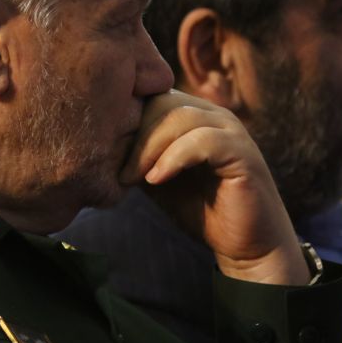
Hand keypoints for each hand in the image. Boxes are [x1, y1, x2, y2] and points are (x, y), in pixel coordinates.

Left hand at [119, 90, 309, 284]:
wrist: (244, 245)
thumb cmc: (200, 210)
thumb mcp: (157, 178)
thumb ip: (137, 156)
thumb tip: (97, 143)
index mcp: (194, 115)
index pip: (153, 97)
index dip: (127, 121)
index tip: (107, 154)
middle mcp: (214, 115)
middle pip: (163, 102)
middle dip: (135, 134)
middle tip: (120, 171)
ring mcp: (231, 131)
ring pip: (181, 117)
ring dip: (149, 147)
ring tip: (134, 177)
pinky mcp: (242, 153)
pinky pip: (204, 140)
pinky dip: (174, 158)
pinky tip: (157, 180)